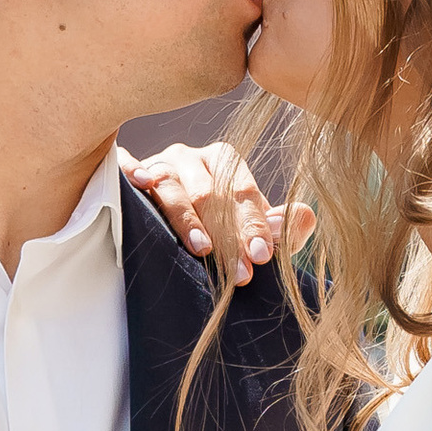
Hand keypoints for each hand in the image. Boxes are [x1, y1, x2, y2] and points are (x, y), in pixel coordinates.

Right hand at [122, 141, 312, 285]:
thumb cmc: (214, 228)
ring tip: (202, 249)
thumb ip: (279, 228)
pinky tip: (141, 184)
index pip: (241, 191)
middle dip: (226, 235)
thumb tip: (305, 216)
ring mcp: (157, 164)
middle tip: (239, 272)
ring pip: (172, 186)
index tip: (261, 256)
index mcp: (224, 162)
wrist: (160, 227)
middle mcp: (191, 158)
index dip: (252, 225)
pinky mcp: (126, 173)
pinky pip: (128, 170)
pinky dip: (134, 175)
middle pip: (210, 192)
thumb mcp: (248, 231)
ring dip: (187, 218)